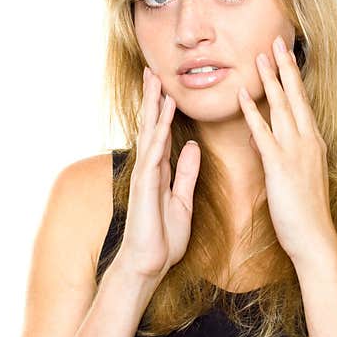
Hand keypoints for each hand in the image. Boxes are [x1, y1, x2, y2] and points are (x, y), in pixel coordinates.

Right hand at [115, 66, 200, 280]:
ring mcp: (144, 176)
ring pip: (149, 134)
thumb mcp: (182, 201)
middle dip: (153, 98)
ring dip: (152, 108)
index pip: (162, 132)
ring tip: (154, 82)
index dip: (164, 109)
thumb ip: (186, 173)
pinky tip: (161, 119)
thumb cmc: (163, 238)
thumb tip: (191, 146)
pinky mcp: (144, 187)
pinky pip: (152, 156)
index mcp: (160, 171)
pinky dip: (158, 136)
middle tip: (154, 70)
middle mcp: (149, 168)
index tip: (167, 85)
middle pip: (151, 126)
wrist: (148, 265)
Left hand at [237, 35, 336, 265]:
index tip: (285, 56)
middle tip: (275, 41)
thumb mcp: (294, 177)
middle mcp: (307, 141)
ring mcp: (295, 152)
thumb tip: (260, 139)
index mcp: (312, 143)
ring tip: (260, 57)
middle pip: (295, 96)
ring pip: (281, 107)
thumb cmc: (305, 212)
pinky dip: (251, 112)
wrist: (314, 238)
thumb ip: (278, 154)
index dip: (292, 78)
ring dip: (269, 81)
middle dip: (284, 67)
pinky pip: (263, 133)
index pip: (302, 102)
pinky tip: (241, 96)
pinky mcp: (280, 166)